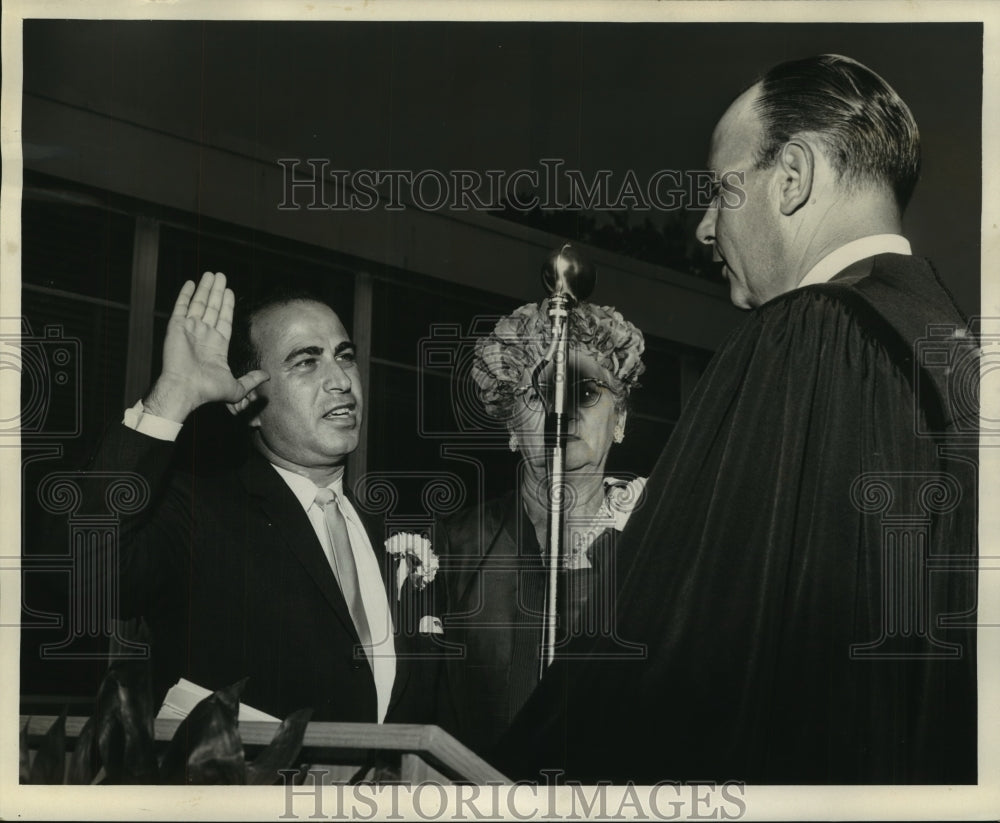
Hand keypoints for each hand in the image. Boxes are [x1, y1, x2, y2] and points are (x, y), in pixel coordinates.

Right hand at [143, 272, 268, 422]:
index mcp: (217, 346)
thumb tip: (267, 376)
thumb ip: (252, 379)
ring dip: (205, 289)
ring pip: (199, 303)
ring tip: (211, 274)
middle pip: (212, 308)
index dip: (227, 305)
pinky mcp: (176, 327)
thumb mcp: (237, 387)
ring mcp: (189, 330)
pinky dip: (186, 294)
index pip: (224, 319)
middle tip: (221, 276)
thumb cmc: (208, 390)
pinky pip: (181, 306)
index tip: (229, 291)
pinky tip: (192, 283)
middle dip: (217, 292)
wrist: (186, 389)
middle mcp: (203, 335)